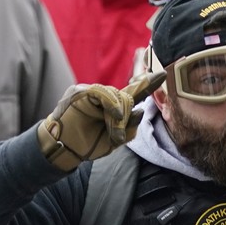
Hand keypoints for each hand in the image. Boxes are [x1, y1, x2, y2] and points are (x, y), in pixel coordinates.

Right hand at [37, 70, 166, 171]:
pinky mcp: (79, 92)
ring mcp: (90, 92)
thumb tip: (139, 111)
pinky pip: (102, 93)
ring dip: (118, 117)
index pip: (133, 91)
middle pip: (126, 97)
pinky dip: (111, 104)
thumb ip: (129, 129)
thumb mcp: (114, 141)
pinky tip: (113, 115)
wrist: (63, 149)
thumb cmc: (86, 145)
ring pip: (116, 95)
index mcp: (112, 106)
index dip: (147, 83)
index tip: (162, 74)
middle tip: (117, 136)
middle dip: (126, 117)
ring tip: (111, 133)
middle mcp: (103, 96)